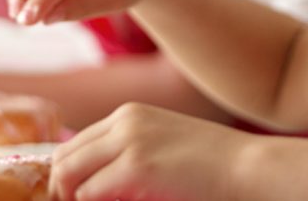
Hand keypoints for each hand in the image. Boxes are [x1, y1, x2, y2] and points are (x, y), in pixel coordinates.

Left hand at [49, 103, 249, 200]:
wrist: (247, 166)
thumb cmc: (211, 162)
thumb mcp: (162, 144)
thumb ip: (128, 152)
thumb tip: (93, 183)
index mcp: (130, 114)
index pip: (76, 143)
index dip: (65, 174)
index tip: (70, 198)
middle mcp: (125, 121)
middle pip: (64, 156)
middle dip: (60, 188)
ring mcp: (130, 141)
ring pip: (68, 173)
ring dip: (70, 198)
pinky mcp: (137, 166)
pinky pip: (89, 193)